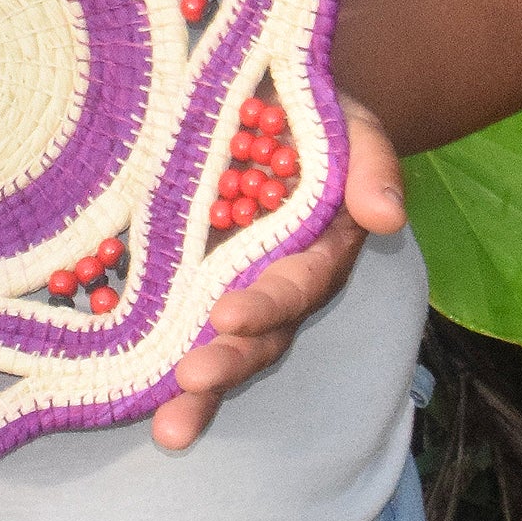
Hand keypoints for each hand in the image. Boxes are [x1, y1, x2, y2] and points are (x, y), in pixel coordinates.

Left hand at [152, 94, 405, 449]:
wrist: (267, 93)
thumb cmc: (314, 114)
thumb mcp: (351, 125)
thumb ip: (371, 164)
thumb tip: (385, 215)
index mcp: (317, 248)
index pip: (295, 285)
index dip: (265, 305)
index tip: (228, 316)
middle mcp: (276, 277)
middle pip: (259, 334)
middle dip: (228, 362)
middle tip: (191, 378)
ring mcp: (231, 280)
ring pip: (222, 345)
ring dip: (200, 388)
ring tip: (171, 427)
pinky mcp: (188, 271)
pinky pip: (175, 319)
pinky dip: (156, 359)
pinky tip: (136, 399)